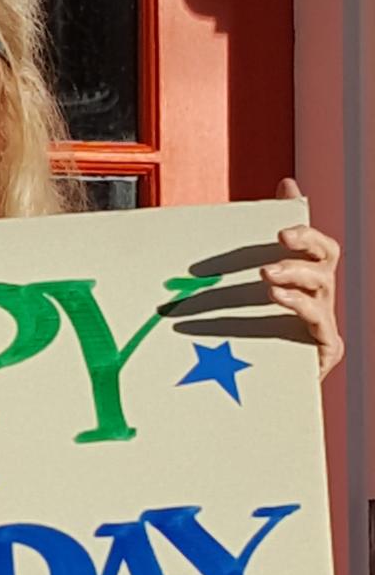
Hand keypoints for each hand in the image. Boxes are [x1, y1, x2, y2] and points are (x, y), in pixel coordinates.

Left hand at [260, 178, 343, 378]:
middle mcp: (321, 298)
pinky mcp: (324, 351)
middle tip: (279, 239)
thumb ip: (261, 241)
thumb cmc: (251, 335)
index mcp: (307, 280)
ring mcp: (325, 325)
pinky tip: (277, 298)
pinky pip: (319, 323)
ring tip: (268, 275)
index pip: (316, 245)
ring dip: (295, 276)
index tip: (281, 219)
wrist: (248, 392)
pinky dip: (298, 306)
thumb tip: (287, 181)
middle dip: (305, 244)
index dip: (305, 229)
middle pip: (328, 259)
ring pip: (321, 289)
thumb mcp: (246, 287)